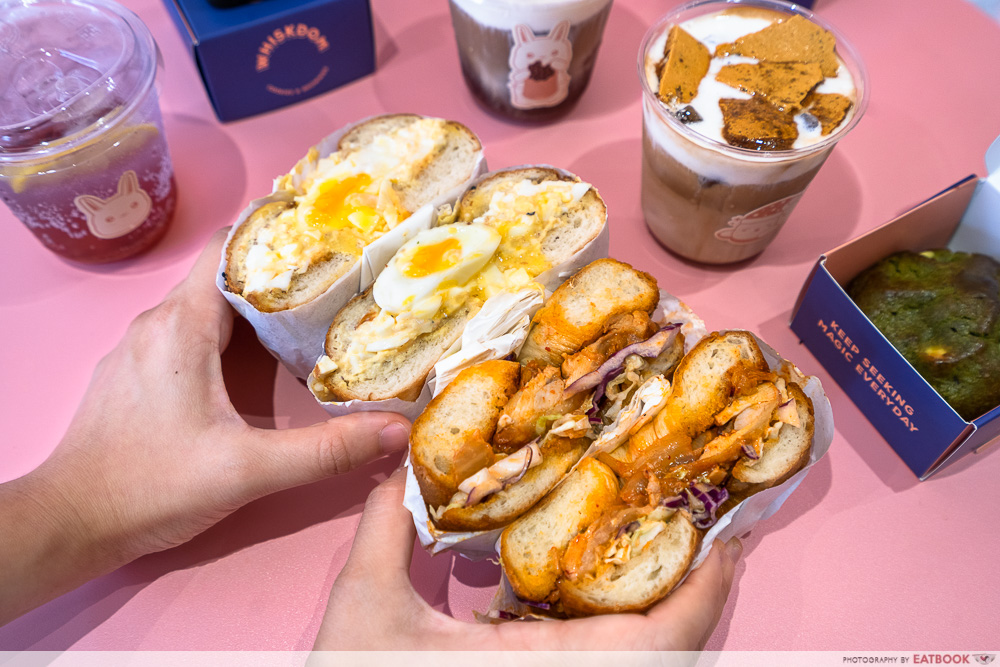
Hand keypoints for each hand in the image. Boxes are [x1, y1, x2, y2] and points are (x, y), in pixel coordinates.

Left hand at [0, 228, 409, 623]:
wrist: (71, 522)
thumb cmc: (150, 486)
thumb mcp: (247, 470)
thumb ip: (325, 451)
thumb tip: (395, 431)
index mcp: (181, 324)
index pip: (228, 247)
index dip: (275, 239)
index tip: (324, 245)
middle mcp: (156, 323)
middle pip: (224, 276)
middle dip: (277, 278)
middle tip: (333, 287)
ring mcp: (140, 348)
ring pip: (204, 306)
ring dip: (251, 310)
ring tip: (304, 322)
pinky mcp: (134, 373)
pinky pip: (185, 333)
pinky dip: (223, 335)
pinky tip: (250, 364)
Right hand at [314, 466, 740, 650]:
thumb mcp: (365, 606)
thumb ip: (389, 526)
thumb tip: (401, 458)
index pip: (661, 641)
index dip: (707, 592)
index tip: (729, 535)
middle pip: (672, 650)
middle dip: (703, 589)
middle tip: (710, 522)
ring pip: (646, 660)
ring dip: (673, 607)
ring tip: (673, 544)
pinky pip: (609, 661)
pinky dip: (631, 626)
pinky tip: (609, 587)